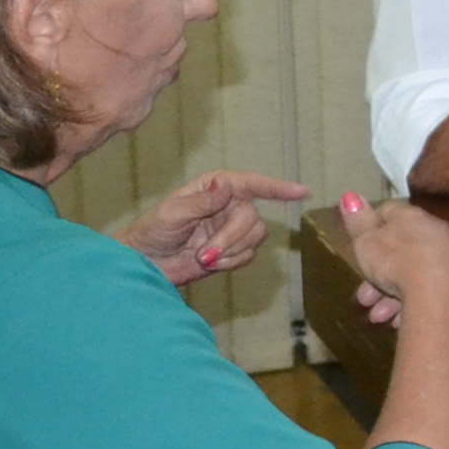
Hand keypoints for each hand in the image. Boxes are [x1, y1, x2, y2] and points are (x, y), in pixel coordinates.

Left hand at [116, 170, 308, 285]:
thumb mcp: (172, 214)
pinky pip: (248, 255)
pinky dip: (231, 262)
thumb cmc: (152, 233)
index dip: (278, 188)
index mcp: (214, 187)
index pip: (251, 184)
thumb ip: (202, 202)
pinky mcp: (233, 250)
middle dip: (231, 238)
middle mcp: (229, 204)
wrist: (146, 264)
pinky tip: (211, 264)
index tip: (302, 191)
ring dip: (230, 251)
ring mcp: (232, 228)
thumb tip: (226, 186)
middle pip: (252, 218)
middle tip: (204, 254)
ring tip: (203, 258)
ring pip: (255, 237)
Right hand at [329, 195, 448, 331]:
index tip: (359, 248)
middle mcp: (438, 233)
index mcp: (414, 218)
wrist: (437, 293)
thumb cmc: (395, 261)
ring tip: (378, 317)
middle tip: (364, 298)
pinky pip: (432, 292)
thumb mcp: (366, 241)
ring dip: (391, 296)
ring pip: (415, 275)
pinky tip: (398, 321)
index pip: (390, 213)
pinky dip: (414, 305)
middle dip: (378, 275)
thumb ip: (357, 220)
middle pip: (402, 251)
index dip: (371, 230)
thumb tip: (350, 195)